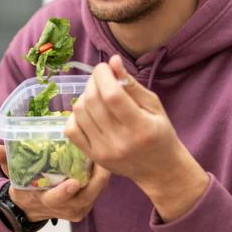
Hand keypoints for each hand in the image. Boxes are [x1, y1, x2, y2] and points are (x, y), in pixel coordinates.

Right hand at [0, 144, 110, 222]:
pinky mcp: (86, 205)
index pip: (56, 200)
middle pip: (83, 199)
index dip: (65, 192)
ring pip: (94, 195)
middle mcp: (63, 209)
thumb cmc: (24, 187)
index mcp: (44, 202)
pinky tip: (106, 163)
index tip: (74, 182)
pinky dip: (102, 180)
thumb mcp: (13, 175)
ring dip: (102, 179)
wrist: (32, 207)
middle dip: (94, 183)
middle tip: (101, 163)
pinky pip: (97, 193)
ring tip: (107, 159)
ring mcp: (77, 209)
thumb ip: (6, 162)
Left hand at [63, 55, 208, 219]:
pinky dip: (76, 115)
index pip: (111, 95)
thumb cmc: (160, 134)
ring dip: (85, 96)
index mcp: (140, 127)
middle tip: (102, 78)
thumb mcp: (154, 106)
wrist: (159, 170)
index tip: (105, 67)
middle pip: (93, 101)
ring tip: (98, 94)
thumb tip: (112, 61)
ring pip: (79, 112)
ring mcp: (103, 151)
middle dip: (93, 81)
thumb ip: (132, 84)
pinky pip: (71, 129)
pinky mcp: (92, 156)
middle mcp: (119, 141)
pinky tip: (89, 111)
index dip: (103, 75)